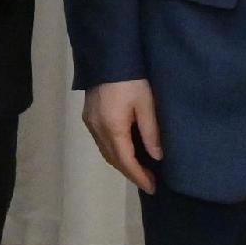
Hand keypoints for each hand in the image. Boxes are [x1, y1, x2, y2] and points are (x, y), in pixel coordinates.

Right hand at [82, 78, 164, 192]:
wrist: (108, 56)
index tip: (152, 188)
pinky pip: (101, 142)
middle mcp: (97, 129)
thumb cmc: (132, 79)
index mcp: (113, 128)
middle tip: (149, 181)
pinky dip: (114, 151)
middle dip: (131, 172)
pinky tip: (125, 150)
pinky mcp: (89, 115)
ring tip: (139, 169)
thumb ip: (151, 131)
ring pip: (105, 151)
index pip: (126, 160)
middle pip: (113, 159)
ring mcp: (90, 122)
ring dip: (122, 163)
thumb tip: (157, 157)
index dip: (139, 176)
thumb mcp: (146, 103)